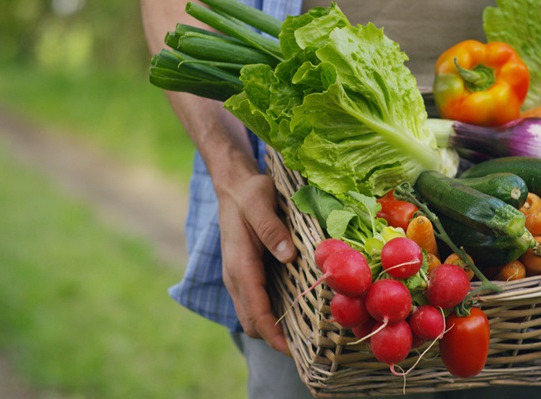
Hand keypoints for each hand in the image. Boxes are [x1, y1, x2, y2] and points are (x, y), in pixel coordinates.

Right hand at [219, 173, 295, 354]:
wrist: (233, 186)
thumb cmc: (249, 193)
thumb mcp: (260, 202)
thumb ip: (271, 228)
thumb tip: (287, 255)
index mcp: (240, 264)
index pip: (255, 311)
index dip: (273, 335)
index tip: (293, 351)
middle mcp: (236, 277)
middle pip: (252, 322)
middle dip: (275, 339)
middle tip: (308, 347)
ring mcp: (238, 277)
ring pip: (252, 315)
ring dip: (273, 329)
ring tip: (305, 335)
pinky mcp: (245, 273)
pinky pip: (255, 302)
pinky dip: (271, 314)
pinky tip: (295, 311)